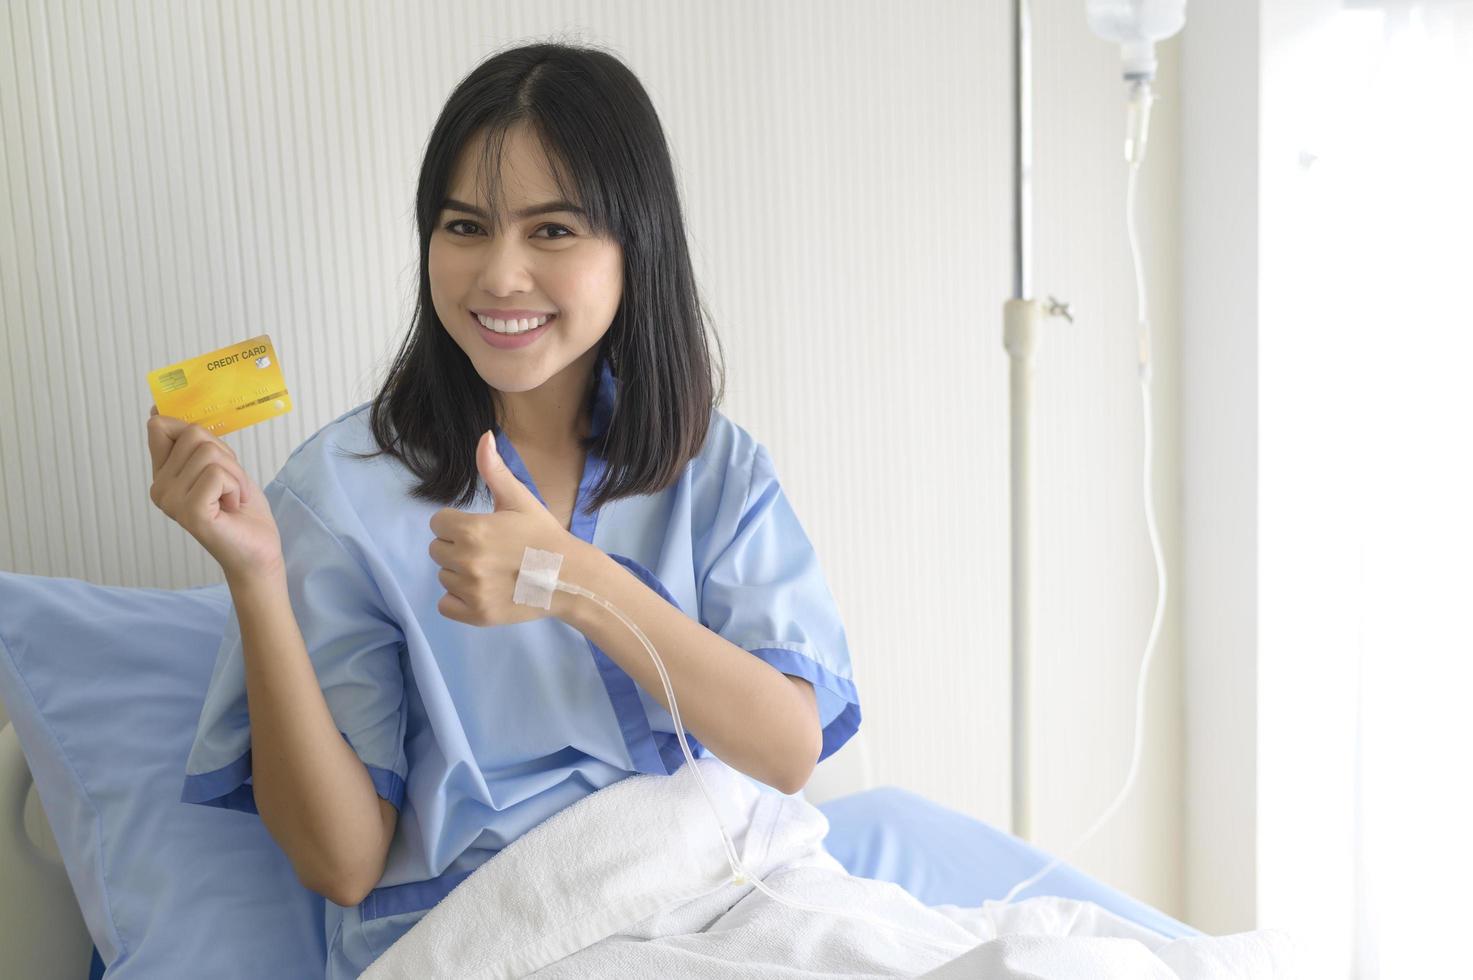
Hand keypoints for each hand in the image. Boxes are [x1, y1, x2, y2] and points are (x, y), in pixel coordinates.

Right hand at [146, 404, 282, 580]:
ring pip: (210, 453)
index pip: (160, 426)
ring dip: (234, 475)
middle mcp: (160, 488)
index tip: (213, 458)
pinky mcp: (190, 511)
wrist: (257, 550)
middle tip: (228, 487)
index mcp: (162, 474)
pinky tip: (231, 508)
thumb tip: (157, 410)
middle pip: (194, 435)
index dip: (194, 432)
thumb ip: (194, 442)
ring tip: (230, 498)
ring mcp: (171, 501)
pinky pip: (217, 474)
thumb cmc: (240, 509)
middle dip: (225, 458)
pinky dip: (236, 487)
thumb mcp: (219, 465)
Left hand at [428, 430, 582, 626]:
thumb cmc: (543, 535)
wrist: (570, 577)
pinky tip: (483, 591)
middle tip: (489, 551)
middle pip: (438, 549)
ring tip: (492, 571)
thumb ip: (494, 471)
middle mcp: (466, 561)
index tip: (483, 530)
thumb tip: (483, 436)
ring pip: (444, 577)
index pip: (438, 523)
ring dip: (460, 574)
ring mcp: (470, 591)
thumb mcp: (520, 500)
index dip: (458, 524)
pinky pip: (445, 605)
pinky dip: (459, 600)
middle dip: (457, 547)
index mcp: (471, 530)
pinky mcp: (475, 614)